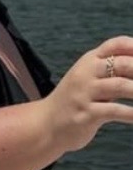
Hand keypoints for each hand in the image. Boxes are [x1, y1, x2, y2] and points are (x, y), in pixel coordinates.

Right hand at [44, 36, 132, 153]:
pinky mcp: (86, 114)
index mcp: (89, 61)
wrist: (45, 124)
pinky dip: (132, 114)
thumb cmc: (74, 101)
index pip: (115, 45)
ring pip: (121, 86)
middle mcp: (86, 73)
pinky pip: (114, 111)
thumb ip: (110, 70)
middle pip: (121, 63)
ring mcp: (84, 93)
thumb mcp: (88, 79)